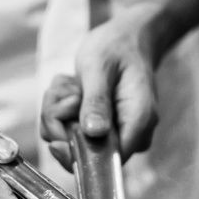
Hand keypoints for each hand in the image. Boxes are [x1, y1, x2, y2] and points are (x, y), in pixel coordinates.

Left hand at [40, 3, 160, 169]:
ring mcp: (116, 134)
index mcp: (139, 120)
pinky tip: (70, 90)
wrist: (127, 39)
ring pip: (72, 142)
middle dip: (62, 124)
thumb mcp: (100, 67)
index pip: (109, 159)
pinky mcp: (102, 131)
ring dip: (59, 113)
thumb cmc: (117, 47)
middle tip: (65, 92)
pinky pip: (71, 133)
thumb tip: (94, 133)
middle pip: (85, 154)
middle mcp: (131, 134)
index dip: (78, 152)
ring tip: (69, 85)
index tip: (59, 127)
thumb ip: (96, 101)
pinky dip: (61, 112)